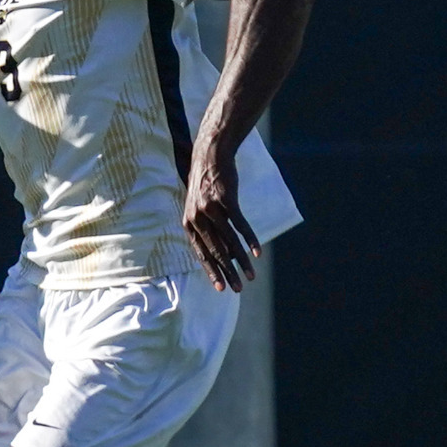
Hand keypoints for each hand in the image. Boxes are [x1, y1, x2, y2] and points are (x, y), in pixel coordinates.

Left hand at [184, 147, 260, 291]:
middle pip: (215, 252)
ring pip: (229, 242)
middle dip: (227, 273)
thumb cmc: (207, 187)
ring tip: (251, 275)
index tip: (221, 289)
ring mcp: (211, 209)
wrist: (210, 157)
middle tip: (238, 289)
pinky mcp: (225, 200)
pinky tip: (257, 252)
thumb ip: (207, 230)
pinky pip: (240, 225)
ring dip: (242, 260)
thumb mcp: (200, 209)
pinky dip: (250, 240)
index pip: (200, 254)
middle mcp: (197, 219)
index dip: (211, 272)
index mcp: (189, 224)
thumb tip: (224, 254)